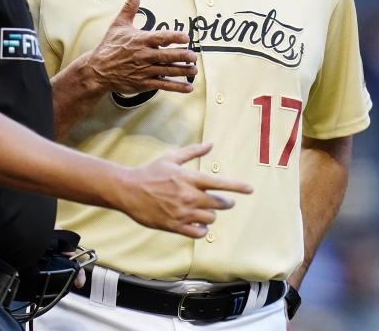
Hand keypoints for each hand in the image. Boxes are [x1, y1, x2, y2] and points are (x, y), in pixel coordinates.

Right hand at [87, 0, 196, 94]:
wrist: (97, 69)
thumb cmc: (110, 45)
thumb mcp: (119, 23)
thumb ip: (130, 6)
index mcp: (140, 40)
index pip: (160, 37)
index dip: (174, 37)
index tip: (186, 37)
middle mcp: (144, 56)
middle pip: (167, 56)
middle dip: (183, 56)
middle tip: (194, 56)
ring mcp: (144, 71)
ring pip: (167, 71)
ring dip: (183, 71)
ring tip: (194, 70)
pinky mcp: (143, 83)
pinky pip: (163, 85)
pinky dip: (176, 87)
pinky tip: (188, 88)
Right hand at [115, 142, 252, 237]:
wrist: (128, 190)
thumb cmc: (150, 172)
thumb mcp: (171, 158)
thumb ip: (193, 152)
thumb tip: (210, 144)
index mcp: (189, 179)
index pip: (220, 183)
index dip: (237, 186)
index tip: (250, 189)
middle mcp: (188, 196)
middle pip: (219, 204)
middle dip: (225, 203)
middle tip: (224, 202)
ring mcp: (182, 213)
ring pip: (210, 219)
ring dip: (211, 215)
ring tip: (206, 211)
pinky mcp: (174, 226)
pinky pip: (198, 233)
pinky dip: (202, 230)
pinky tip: (199, 225)